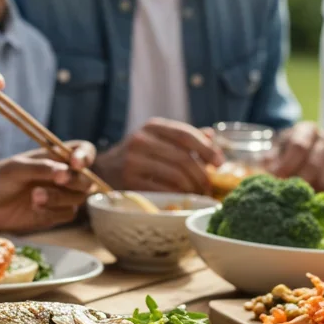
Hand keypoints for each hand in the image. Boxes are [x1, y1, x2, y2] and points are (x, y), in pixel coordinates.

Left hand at [0, 141, 96, 233]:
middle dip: (74, 181)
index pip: (84, 150)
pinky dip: (55, 211)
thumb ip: (40, 168)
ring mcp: (59, 196)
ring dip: (60, 197)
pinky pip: (68, 214)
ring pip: (78, 197)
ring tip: (35, 197)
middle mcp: (62, 175)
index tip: (75, 163)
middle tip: (57, 180)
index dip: (85, 156)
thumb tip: (65, 172)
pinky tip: (35, 209)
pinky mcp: (54, 215)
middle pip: (86, 178)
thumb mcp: (15, 169)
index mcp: (54, 157)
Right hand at [97, 118, 221, 194]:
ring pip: (175, 175)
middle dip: (202, 174)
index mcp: (152, 126)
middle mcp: (141, 140)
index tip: (220, 163)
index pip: (185, 134)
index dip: (207, 149)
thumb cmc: (138, 155)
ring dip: (192, 188)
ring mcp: (133, 161)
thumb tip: (212, 136)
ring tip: (199, 194)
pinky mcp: (129, 181)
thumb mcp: (158, 138)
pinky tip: (183, 198)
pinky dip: (178, 195)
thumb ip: (183, 137)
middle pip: (183, 157)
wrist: (103, 170)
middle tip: (210, 186)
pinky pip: (163, 190)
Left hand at [270, 122, 323, 192]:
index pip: (299, 146)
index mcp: (306, 130)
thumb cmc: (284, 157)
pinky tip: (312, 198)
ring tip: (299, 197)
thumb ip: (269, 164)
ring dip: (311, 189)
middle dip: (299, 180)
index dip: (287, 164)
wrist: (301, 164)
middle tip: (289, 192)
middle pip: (315, 163)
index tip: (277, 177)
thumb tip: (264, 177)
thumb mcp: (273, 155)